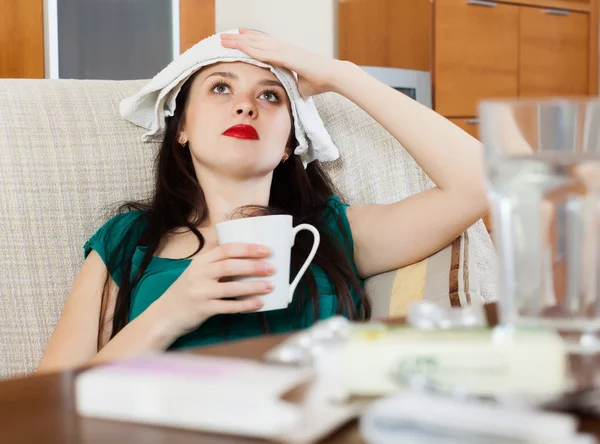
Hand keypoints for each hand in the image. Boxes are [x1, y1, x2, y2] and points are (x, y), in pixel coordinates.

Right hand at [156, 243, 274, 334]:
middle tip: (272, 268)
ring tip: (270, 285)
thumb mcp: (196, 272)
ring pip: (231, 286)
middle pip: (230, 266)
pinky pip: (228, 306)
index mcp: (200, 261)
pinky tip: (258, 303)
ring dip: (253, 286)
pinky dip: (245, 305)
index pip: (226, 249)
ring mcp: (200, 292)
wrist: (163, 315)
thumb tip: (247, 258)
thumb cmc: (185, 292)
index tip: (265, 249)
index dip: (247, 248)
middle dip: (253, 266)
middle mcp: (199, 274)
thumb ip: (215, 264)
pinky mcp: (203, 309)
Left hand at [220, 29, 339, 97]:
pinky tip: (237, 45)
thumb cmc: (320, 82)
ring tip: (223, 38)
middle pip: (256, 40)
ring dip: (238, 40)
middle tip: (223, 36)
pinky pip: (262, 51)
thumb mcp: (301, 86)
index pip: (265, 43)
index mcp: (287, 52)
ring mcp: (284, 49)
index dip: (251, 40)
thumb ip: (293, 88)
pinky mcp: (284, 55)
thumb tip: (293, 96)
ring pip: (255, 42)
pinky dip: (248, 47)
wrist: (331, 76)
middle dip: (239, 38)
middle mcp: (284, 47)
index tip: (239, 37)